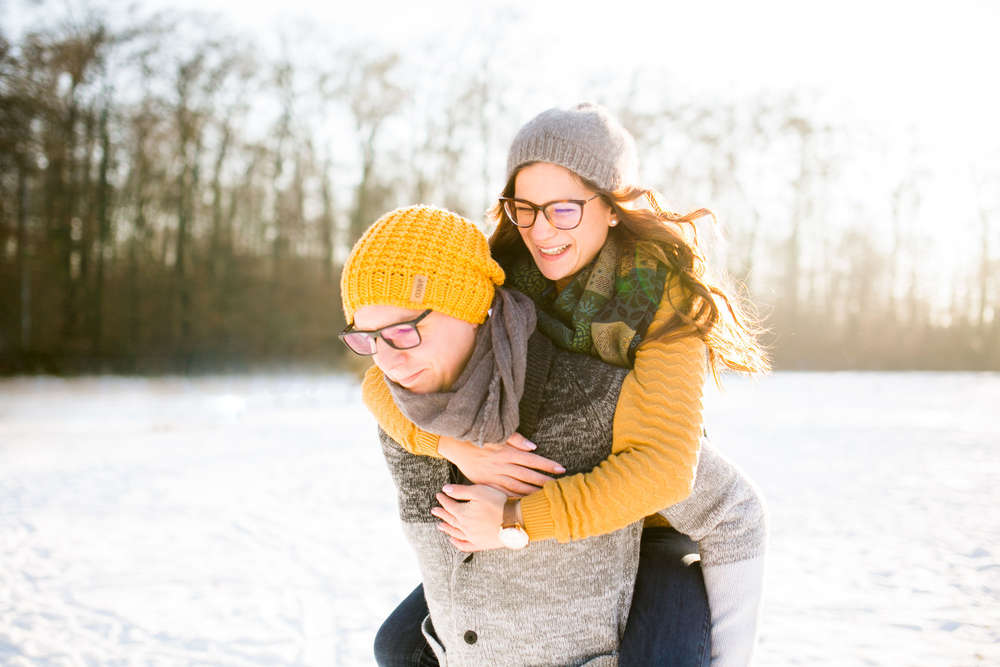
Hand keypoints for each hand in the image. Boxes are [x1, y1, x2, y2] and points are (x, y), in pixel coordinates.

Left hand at [432, 484, 507, 551]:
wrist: (515, 520)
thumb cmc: (498, 502)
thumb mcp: (479, 491)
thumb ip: (460, 491)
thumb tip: (444, 489)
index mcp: (463, 513)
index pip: (449, 505)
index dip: (443, 499)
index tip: (439, 494)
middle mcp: (465, 527)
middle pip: (450, 519)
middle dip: (441, 513)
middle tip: (434, 510)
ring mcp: (472, 537)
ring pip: (454, 533)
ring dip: (446, 528)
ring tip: (439, 525)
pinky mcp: (481, 544)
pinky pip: (465, 545)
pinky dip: (457, 543)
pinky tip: (453, 540)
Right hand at [437, 432, 564, 496]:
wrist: (456, 446)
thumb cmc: (479, 438)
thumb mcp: (498, 435)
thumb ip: (516, 439)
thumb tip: (534, 446)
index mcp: (507, 451)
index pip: (532, 459)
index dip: (547, 464)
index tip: (560, 469)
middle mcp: (502, 465)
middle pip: (527, 475)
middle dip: (544, 481)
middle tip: (558, 487)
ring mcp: (494, 476)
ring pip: (517, 486)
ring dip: (533, 492)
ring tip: (547, 496)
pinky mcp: (487, 484)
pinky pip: (503, 493)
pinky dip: (515, 498)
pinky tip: (525, 502)